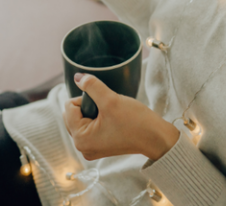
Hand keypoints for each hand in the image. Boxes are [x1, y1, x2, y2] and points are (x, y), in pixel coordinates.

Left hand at [63, 73, 179, 160]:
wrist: (156, 138)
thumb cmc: (136, 122)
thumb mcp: (111, 100)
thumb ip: (92, 86)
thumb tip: (77, 77)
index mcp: (80, 139)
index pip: (69, 107)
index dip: (86, 99)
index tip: (104, 104)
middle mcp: (82, 147)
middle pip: (73, 115)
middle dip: (89, 107)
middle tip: (108, 110)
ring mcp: (91, 148)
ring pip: (82, 119)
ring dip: (94, 112)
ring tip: (112, 116)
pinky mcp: (99, 147)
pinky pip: (90, 127)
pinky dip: (99, 120)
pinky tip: (113, 121)